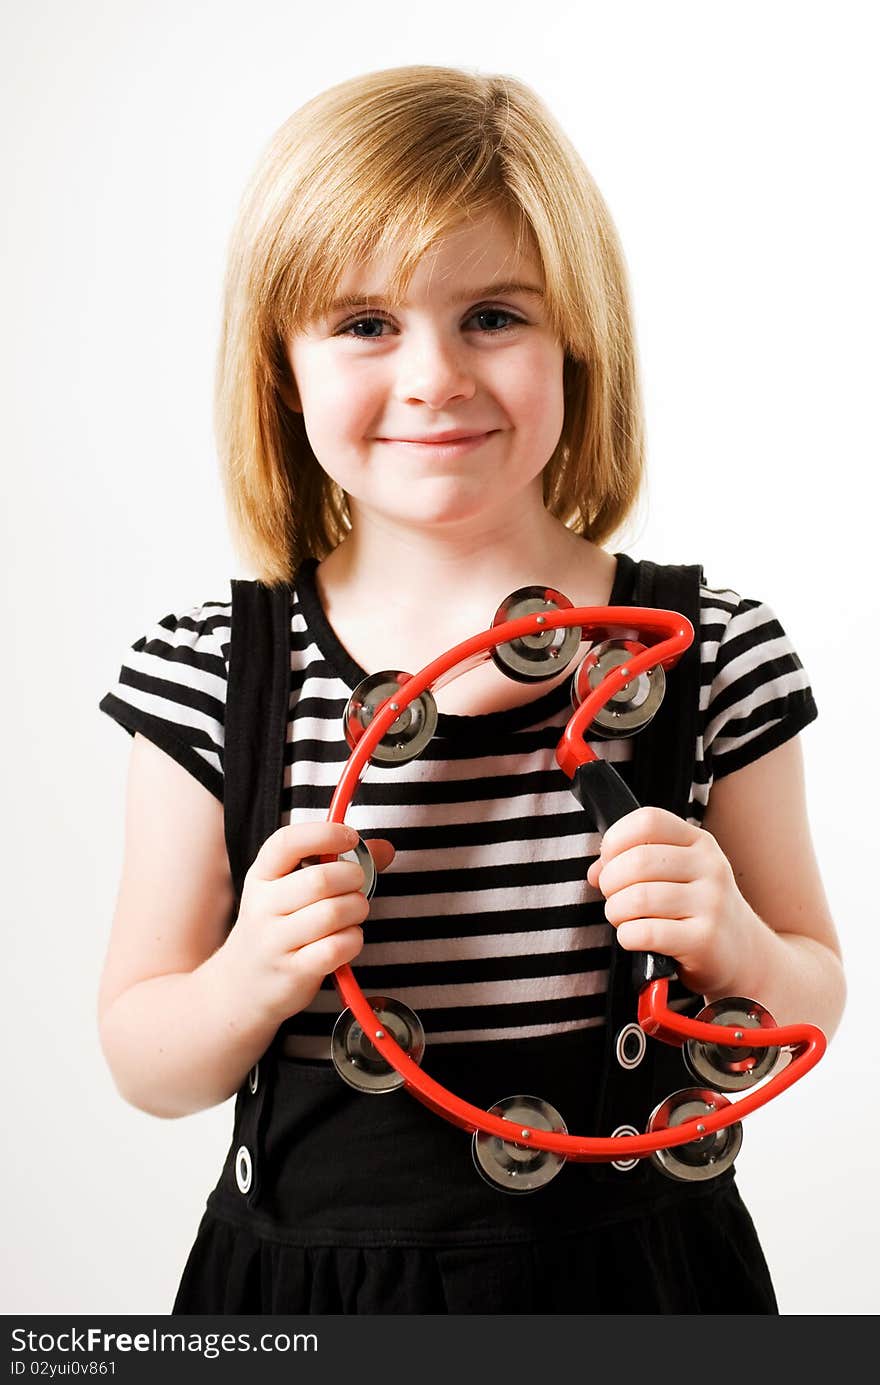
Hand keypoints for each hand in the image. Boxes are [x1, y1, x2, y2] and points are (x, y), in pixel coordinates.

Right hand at [218, 820, 394, 1025]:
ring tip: (354, 912)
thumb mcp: (291, 891)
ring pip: (333, 913)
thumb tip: (385, 848)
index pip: (287, 843)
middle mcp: (263, 906)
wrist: (239, 988)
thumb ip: (338, 865)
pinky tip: (347, 939)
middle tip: (356, 886)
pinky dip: (353, 940)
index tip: (350, 836)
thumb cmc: (278, 929)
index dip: (323, 833)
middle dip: (353, 878)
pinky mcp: (292, 971)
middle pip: (320, 879)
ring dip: (357, 909)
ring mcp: (274, 940)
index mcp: (262, 875)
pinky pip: (337, 947)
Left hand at [586, 806, 760, 997]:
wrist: (744, 954)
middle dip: (610, 882)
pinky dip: (627, 936)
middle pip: (637, 861)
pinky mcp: (704, 940)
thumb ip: (635, 861)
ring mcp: (711, 903)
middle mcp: (709, 867)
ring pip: (637, 897)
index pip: (648, 820)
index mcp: (699, 842)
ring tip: (624, 918)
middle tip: (613, 897)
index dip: (616, 839)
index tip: (609, 860)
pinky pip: (646, 932)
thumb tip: (594, 871)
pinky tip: (635, 937)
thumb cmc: (700, 911)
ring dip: (616, 911)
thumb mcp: (679, 875)